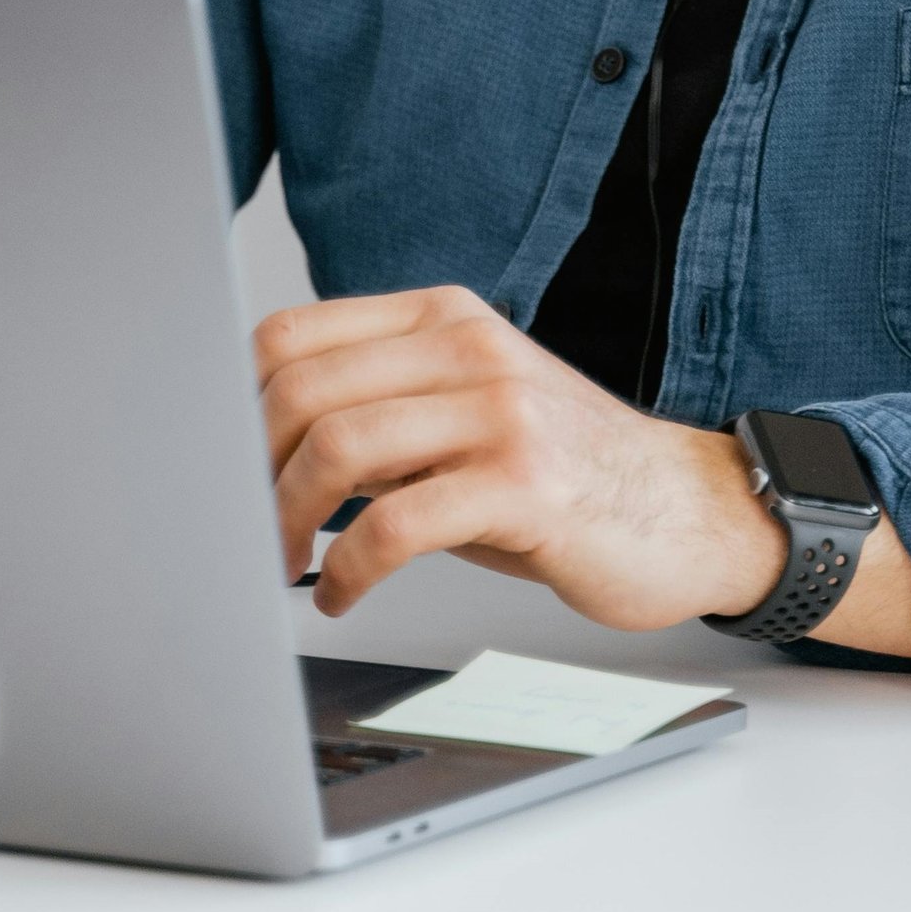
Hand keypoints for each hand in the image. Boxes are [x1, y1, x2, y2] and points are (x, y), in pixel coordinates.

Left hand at [253, 286, 786, 629]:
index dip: (238, 406)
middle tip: (246, 530)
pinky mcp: (523, 484)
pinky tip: (342, 594)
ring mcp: (499, 410)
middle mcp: (468, 347)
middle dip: (251, 470)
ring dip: (287, 519)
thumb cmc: (564, 474)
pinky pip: (396, 523)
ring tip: (286, 563)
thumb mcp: (466, 415)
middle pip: (303, 390)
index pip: (294, 335)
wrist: (683, 511)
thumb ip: (381, 411)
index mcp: (444, 317)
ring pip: (340, 447)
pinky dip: (349, 570)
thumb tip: (260, 448)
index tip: (227, 467)